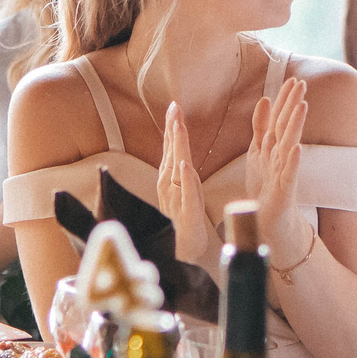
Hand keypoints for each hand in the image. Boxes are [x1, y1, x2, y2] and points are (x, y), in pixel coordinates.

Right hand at [157, 101, 216, 265]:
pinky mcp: (186, 212)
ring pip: (177, 168)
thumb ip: (179, 172)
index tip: (174, 106)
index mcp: (170, 179)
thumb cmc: (183, 220)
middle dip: (173, 129)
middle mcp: (169, 185)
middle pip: (172, 152)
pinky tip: (185, 165)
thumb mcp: (181, 191)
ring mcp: (176, 198)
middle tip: (174, 107)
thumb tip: (179, 153)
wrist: (182, 251)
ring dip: (177, 147)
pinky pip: (186, 194)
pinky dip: (186, 179)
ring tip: (179, 126)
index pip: (171, 148)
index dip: (172, 127)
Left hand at [248, 76, 308, 259]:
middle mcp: (281, 156)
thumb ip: (261, 127)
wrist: (270, 220)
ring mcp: (284, 172)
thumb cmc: (266, 185)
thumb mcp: (259, 151)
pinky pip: (289, 175)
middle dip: (292, 105)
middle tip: (301, 83)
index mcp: (272, 146)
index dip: (284, 99)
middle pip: (286, 127)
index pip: (279, 118)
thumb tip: (264, 99)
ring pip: (289, 145)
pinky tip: (297, 149)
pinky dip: (293, 162)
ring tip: (303, 107)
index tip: (292, 79)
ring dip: (296, 126)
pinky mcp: (284, 191)